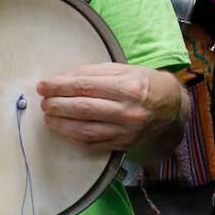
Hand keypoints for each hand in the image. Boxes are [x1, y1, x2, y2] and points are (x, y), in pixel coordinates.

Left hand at [37, 63, 183, 151]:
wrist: (171, 108)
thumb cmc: (145, 84)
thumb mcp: (124, 70)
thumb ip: (92, 73)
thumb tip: (61, 79)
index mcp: (129, 87)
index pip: (85, 86)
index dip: (59, 86)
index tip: (43, 86)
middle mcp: (128, 110)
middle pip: (82, 108)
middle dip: (56, 104)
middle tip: (43, 101)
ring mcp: (126, 130)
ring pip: (84, 129)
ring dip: (60, 123)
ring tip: (48, 116)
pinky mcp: (123, 144)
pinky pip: (92, 143)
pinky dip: (73, 137)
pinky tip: (63, 129)